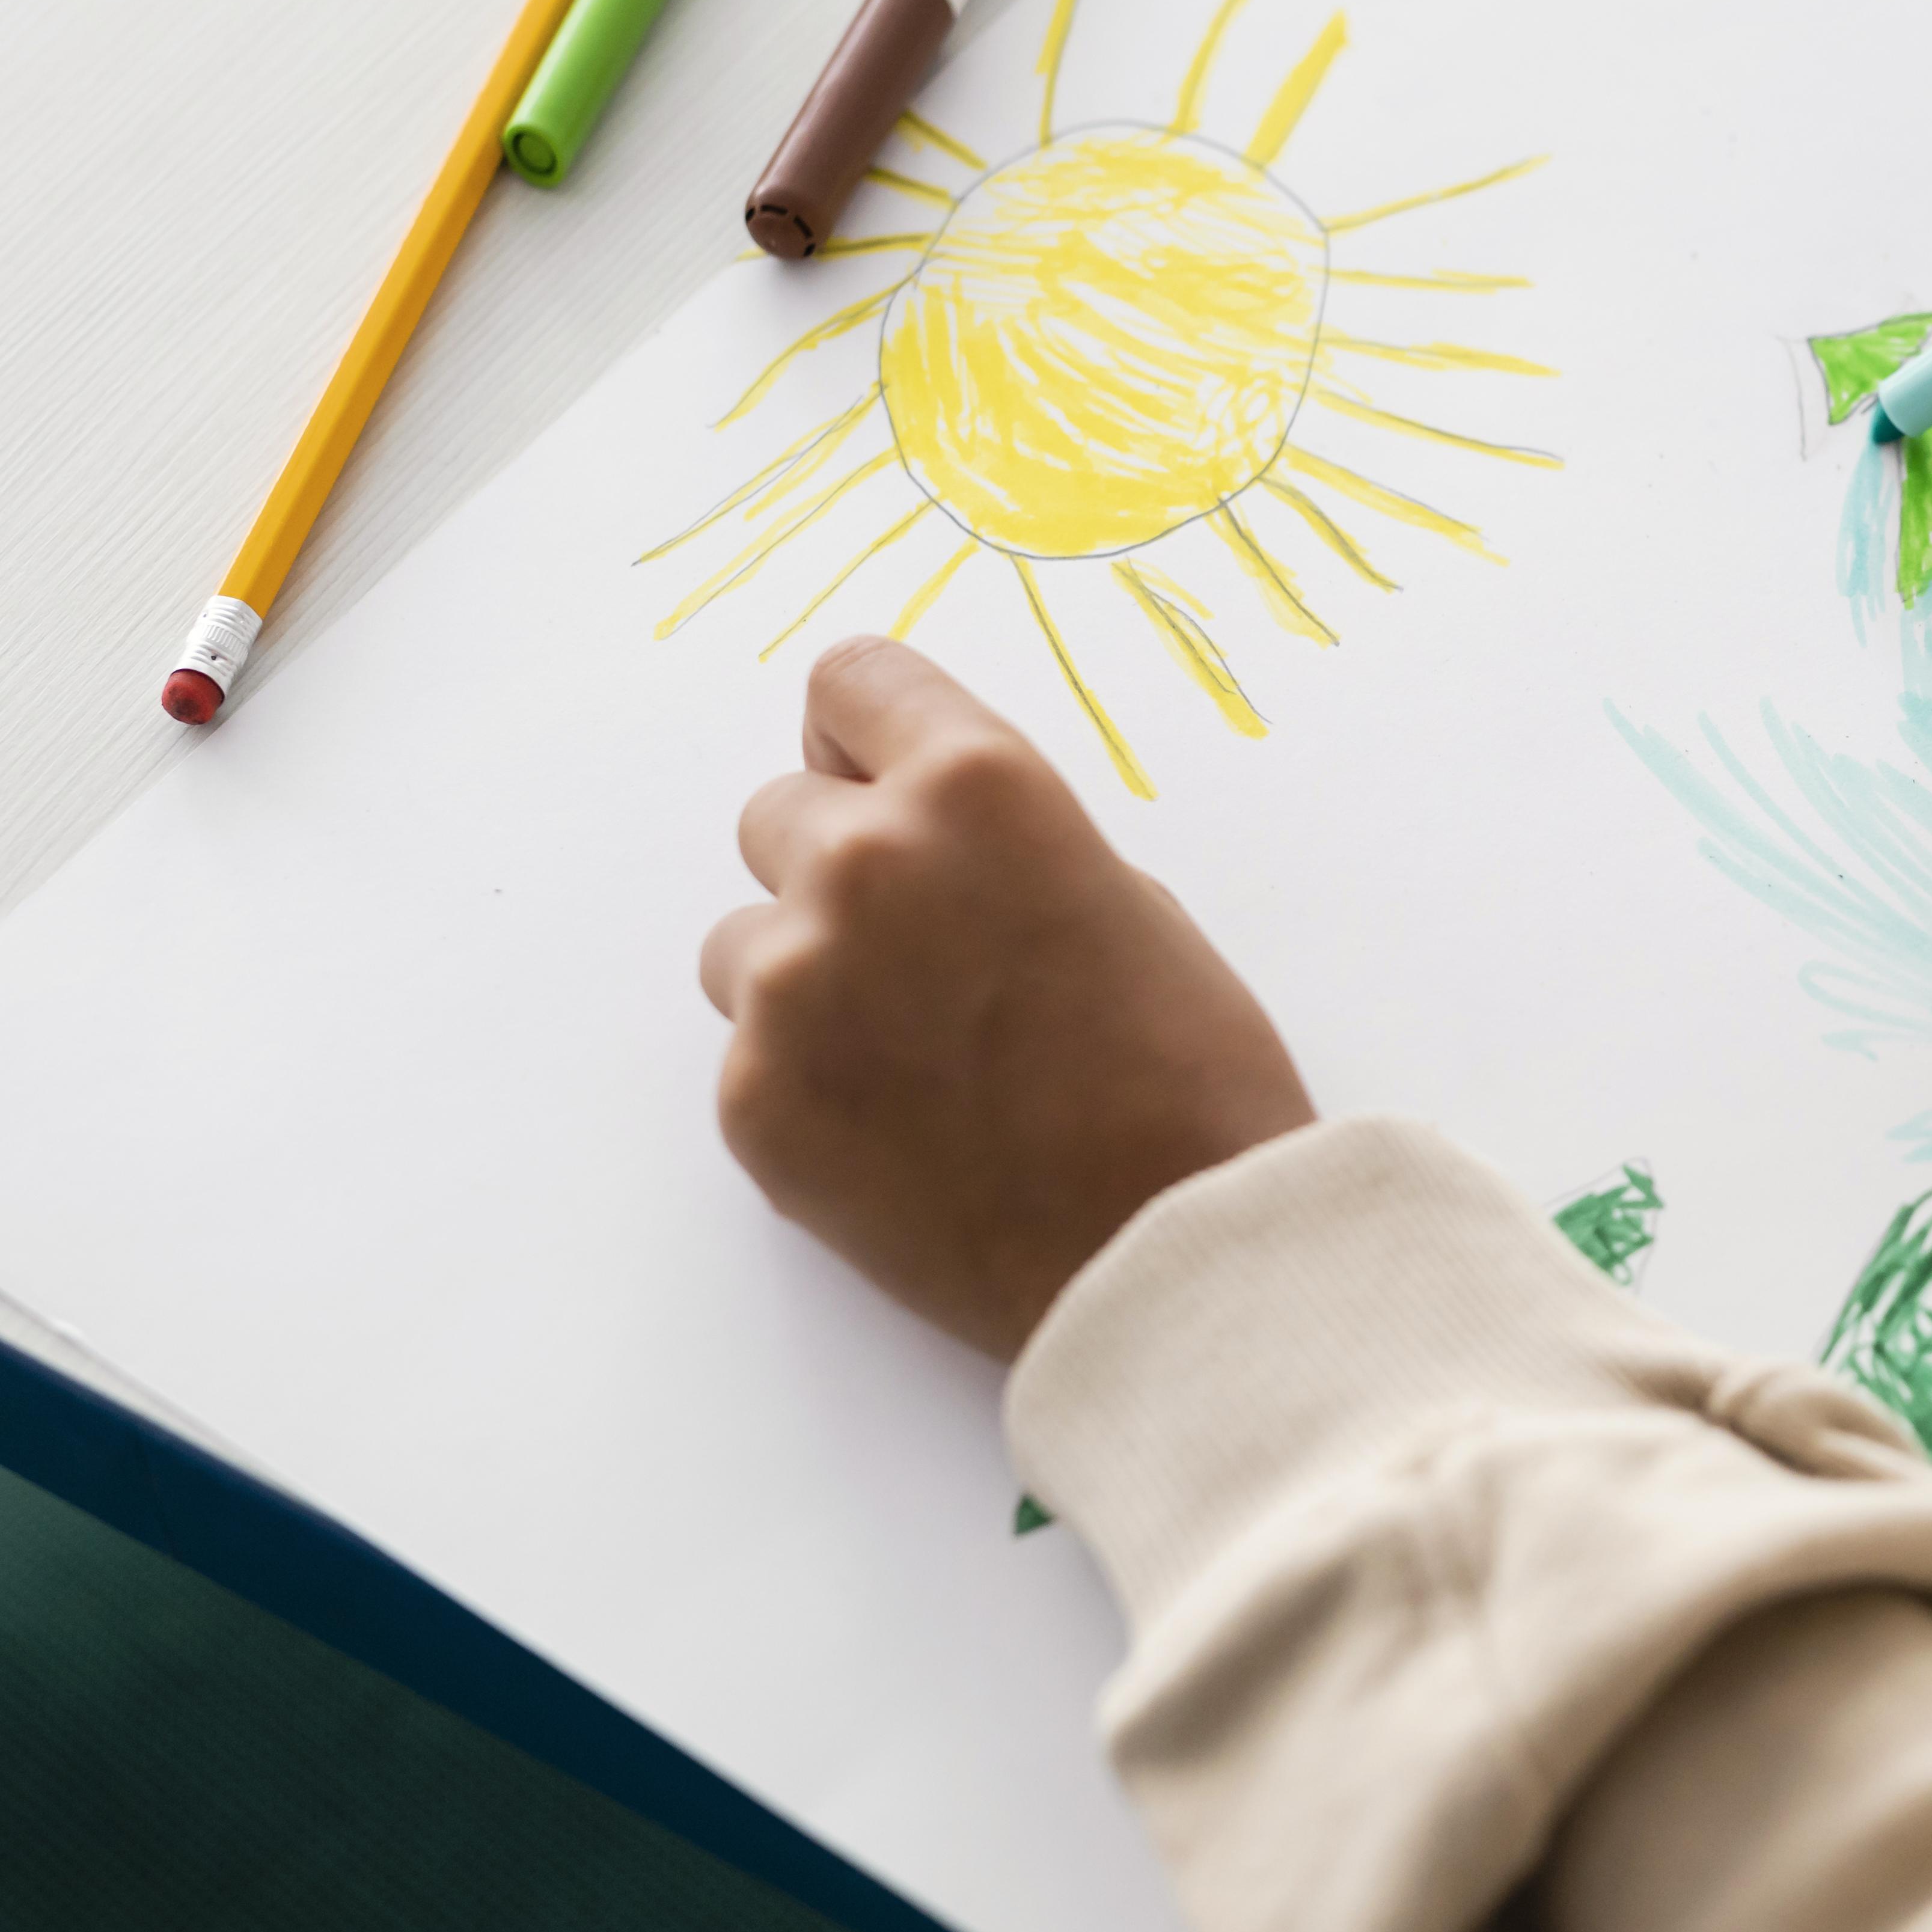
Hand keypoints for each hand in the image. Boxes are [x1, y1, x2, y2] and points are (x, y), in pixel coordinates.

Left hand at [700, 636, 1313, 1356]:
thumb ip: (992, 843)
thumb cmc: (1187, 1070)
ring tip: (916, 1054)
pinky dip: (810, 1081)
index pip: (850, 682)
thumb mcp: (1119, 894)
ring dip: (809, 975)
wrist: (1166, 1250)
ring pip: (744, 940)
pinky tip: (902, 1128)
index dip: (870, 736)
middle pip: (779, 810)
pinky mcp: (754, 1098)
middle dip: (838, 864)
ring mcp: (792, 985)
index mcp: (976, 787)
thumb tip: (917, 839)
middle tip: (924, 950)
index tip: (885, 780)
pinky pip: (751, 1052)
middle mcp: (865, 862)